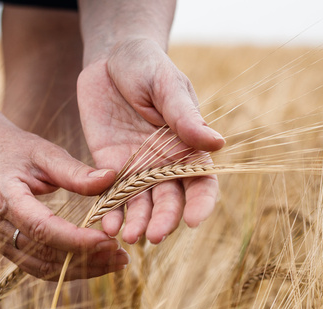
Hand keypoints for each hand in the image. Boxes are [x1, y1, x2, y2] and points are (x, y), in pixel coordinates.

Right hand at [0, 124, 129, 279]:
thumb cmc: (17, 150)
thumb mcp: (46, 152)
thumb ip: (76, 171)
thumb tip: (111, 179)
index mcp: (2, 194)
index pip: (41, 227)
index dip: (76, 240)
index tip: (109, 242)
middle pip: (43, 252)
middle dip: (85, 258)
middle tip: (121, 256)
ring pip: (41, 268)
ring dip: (81, 269)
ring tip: (115, 263)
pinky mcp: (3, 248)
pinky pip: (37, 267)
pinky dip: (67, 269)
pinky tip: (95, 263)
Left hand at [77, 38, 224, 243]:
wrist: (110, 57)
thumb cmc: (147, 65)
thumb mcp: (167, 85)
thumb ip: (185, 116)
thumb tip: (217, 143)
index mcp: (188, 147)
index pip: (202, 183)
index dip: (201, 204)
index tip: (194, 221)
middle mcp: (165, 164)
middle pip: (170, 201)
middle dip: (164, 220)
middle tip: (153, 236)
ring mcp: (136, 168)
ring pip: (141, 204)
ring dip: (137, 223)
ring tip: (128, 236)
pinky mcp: (108, 167)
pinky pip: (111, 195)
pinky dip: (109, 211)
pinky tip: (105, 224)